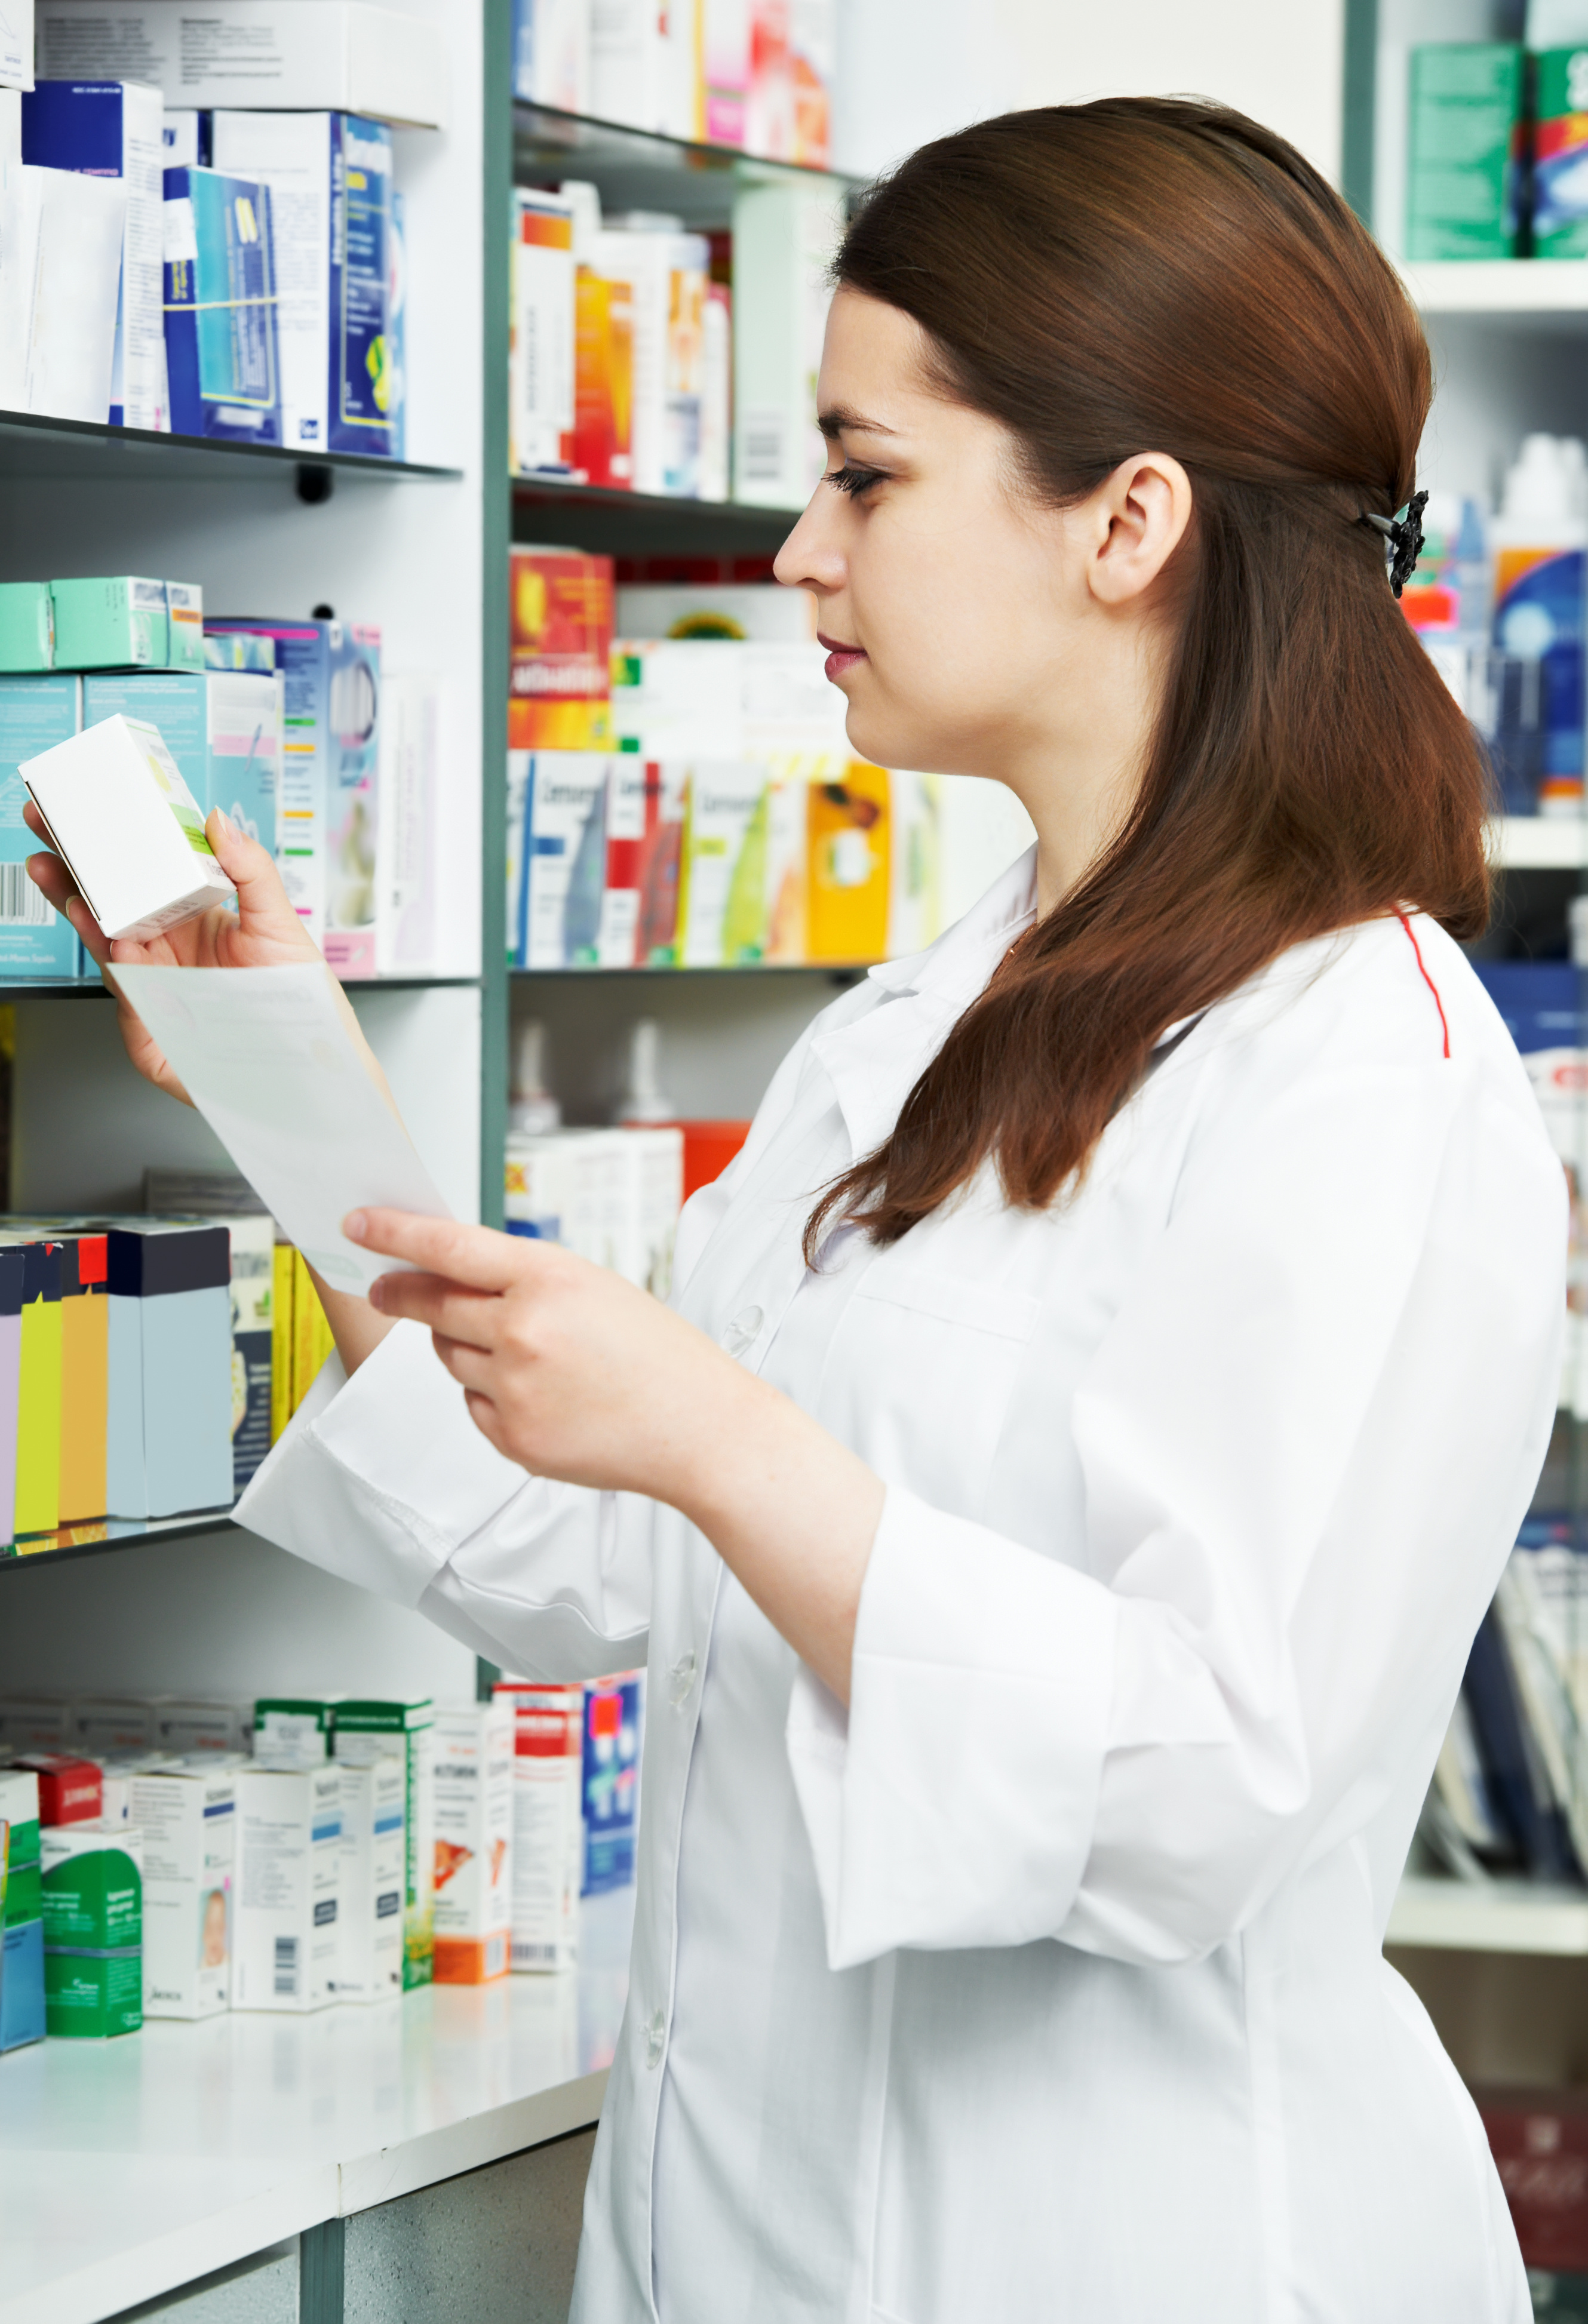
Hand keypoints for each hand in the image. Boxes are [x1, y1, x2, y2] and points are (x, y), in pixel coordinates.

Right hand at [26, 801, 320, 1106]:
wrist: (315, 1058)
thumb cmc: (297, 994)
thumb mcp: (278, 921)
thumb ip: (250, 870)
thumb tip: (218, 822)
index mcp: (187, 923)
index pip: (135, 884)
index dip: (105, 854)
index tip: (81, 819)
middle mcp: (163, 957)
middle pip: (107, 913)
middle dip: (72, 879)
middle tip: (48, 843)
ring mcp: (154, 995)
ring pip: (109, 954)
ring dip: (86, 921)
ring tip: (70, 890)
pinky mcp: (154, 1038)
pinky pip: (132, 1003)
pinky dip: (123, 975)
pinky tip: (118, 948)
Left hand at [350, 1208, 747, 1504]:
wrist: (700, 1429)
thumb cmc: (658, 1355)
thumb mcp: (595, 1287)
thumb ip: (523, 1279)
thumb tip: (450, 1274)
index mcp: (548, 1279)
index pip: (448, 1247)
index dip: (394, 1234)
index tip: (358, 1226)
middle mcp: (522, 1332)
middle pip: (432, 1305)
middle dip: (404, 1293)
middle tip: (385, 1287)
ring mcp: (513, 1389)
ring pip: (450, 1357)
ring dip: (466, 1347)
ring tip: (530, 1355)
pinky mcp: (511, 1439)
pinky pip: (473, 1405)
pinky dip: (494, 1396)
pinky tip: (546, 1396)